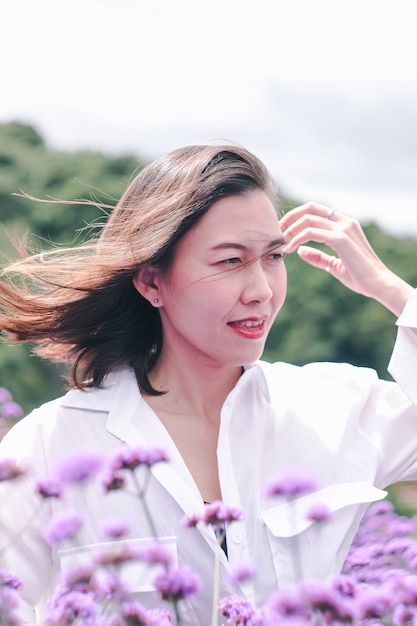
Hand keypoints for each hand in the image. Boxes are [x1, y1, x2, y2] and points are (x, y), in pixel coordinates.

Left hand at [280, 202, 413, 316]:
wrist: (378, 284)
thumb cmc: (359, 276)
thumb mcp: (334, 265)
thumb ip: (318, 256)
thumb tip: (300, 250)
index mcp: (345, 224)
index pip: (316, 209)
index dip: (297, 215)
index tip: (283, 229)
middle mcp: (345, 222)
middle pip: (310, 208)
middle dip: (290, 217)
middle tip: (277, 232)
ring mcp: (344, 228)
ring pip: (308, 219)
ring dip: (291, 229)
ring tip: (283, 242)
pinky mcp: (341, 239)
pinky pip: (311, 232)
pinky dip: (297, 239)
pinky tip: (291, 249)